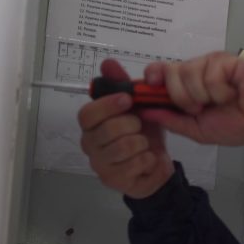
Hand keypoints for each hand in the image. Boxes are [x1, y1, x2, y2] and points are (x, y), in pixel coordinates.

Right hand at [78, 59, 174, 198]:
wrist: (156, 163)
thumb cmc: (142, 131)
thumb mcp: (137, 105)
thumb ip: (122, 83)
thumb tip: (107, 62)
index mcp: (91, 124)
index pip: (87, 114)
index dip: (107, 106)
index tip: (128, 99)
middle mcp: (90, 144)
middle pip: (107, 130)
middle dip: (131, 124)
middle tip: (139, 125)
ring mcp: (100, 164)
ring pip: (124, 147)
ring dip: (142, 142)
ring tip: (144, 143)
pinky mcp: (114, 180)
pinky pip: (136, 163)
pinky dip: (148, 158)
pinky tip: (147, 158)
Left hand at [139, 52, 243, 145]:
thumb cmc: (237, 124)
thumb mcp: (197, 130)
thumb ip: (171, 120)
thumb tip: (145, 111)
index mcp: (186, 86)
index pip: (159, 72)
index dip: (152, 78)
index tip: (149, 87)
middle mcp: (195, 71)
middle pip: (168, 72)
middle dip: (181, 97)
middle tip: (200, 107)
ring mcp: (209, 63)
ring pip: (187, 73)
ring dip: (204, 96)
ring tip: (221, 100)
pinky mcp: (223, 59)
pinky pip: (209, 74)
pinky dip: (220, 91)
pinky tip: (233, 92)